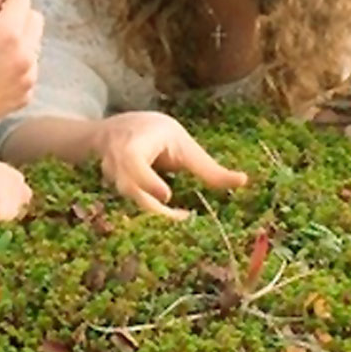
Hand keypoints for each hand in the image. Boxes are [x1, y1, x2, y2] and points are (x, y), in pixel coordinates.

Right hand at [92, 111, 247, 219]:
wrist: (111, 132)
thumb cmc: (153, 133)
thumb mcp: (181, 142)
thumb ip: (207, 167)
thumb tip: (243, 182)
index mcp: (133, 143)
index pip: (133, 161)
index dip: (147, 180)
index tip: (168, 195)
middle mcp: (115, 161)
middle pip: (128, 188)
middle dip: (153, 206)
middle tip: (183, 217)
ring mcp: (107, 176)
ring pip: (126, 200)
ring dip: (152, 212)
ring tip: (179, 218)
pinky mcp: (107, 189)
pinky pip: (124, 206)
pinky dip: (145, 213)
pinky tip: (164, 219)